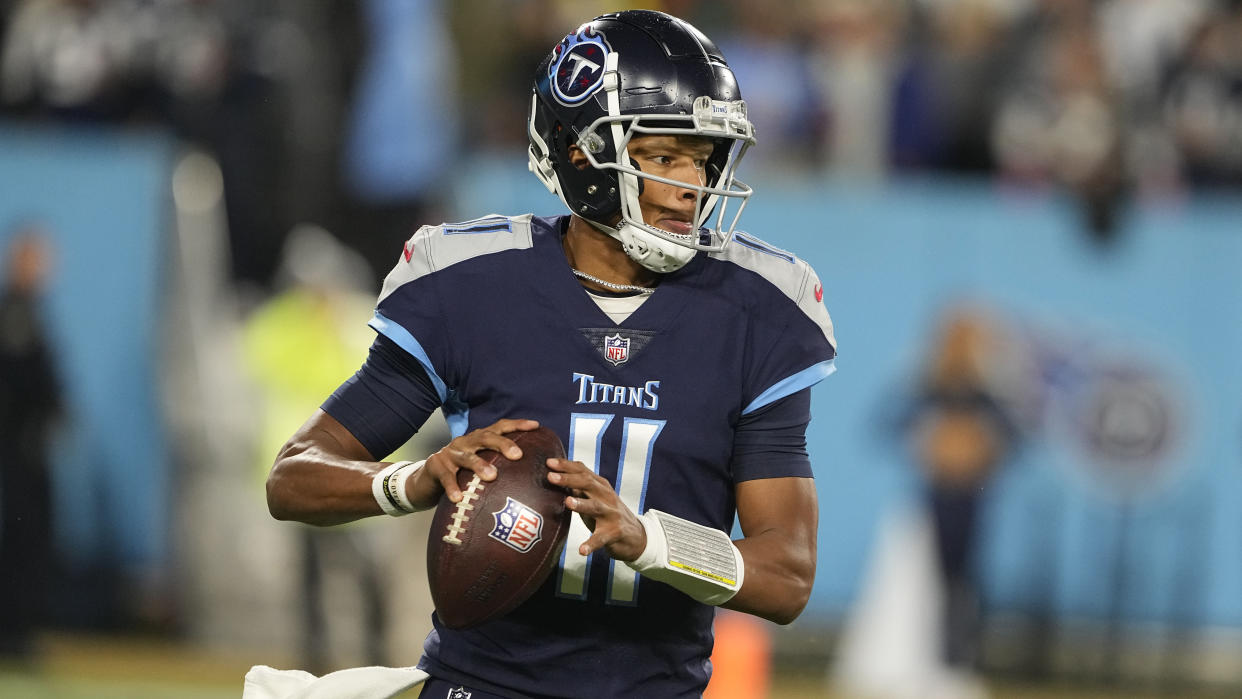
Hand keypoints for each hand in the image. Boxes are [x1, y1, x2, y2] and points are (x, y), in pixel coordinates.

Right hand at [409, 418, 539, 507]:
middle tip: (518, 455)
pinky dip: (452, 487)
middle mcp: (465, 442)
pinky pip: (446, 477)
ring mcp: (450, 453)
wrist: (426, 481)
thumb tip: (530, 478)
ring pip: (467, 456)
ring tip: (492, 476)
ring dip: (480, 465)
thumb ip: (498, 467)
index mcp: (478, 439)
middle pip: (485, 437)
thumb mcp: (479, 467)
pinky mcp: (436, 466)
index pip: (499, 427)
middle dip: (502, 444)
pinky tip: (459, 498)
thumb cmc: (460, 475)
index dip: (517, 425)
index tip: (536, 426)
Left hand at [546, 458, 646, 561]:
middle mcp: (607, 497)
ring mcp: (612, 515)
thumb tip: (556, 477)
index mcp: (601, 487)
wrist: (636, 536)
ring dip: (582, 504)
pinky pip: (601, 539)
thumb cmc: (608, 515)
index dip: (566, 466)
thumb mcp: (595, 499)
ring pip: (596, 507)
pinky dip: (591, 544)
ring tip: (568, 502)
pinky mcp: (615, 533)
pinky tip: (582, 551)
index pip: (583, 471)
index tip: (549, 462)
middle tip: (550, 477)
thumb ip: (579, 489)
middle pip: (588, 484)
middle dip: (569, 479)